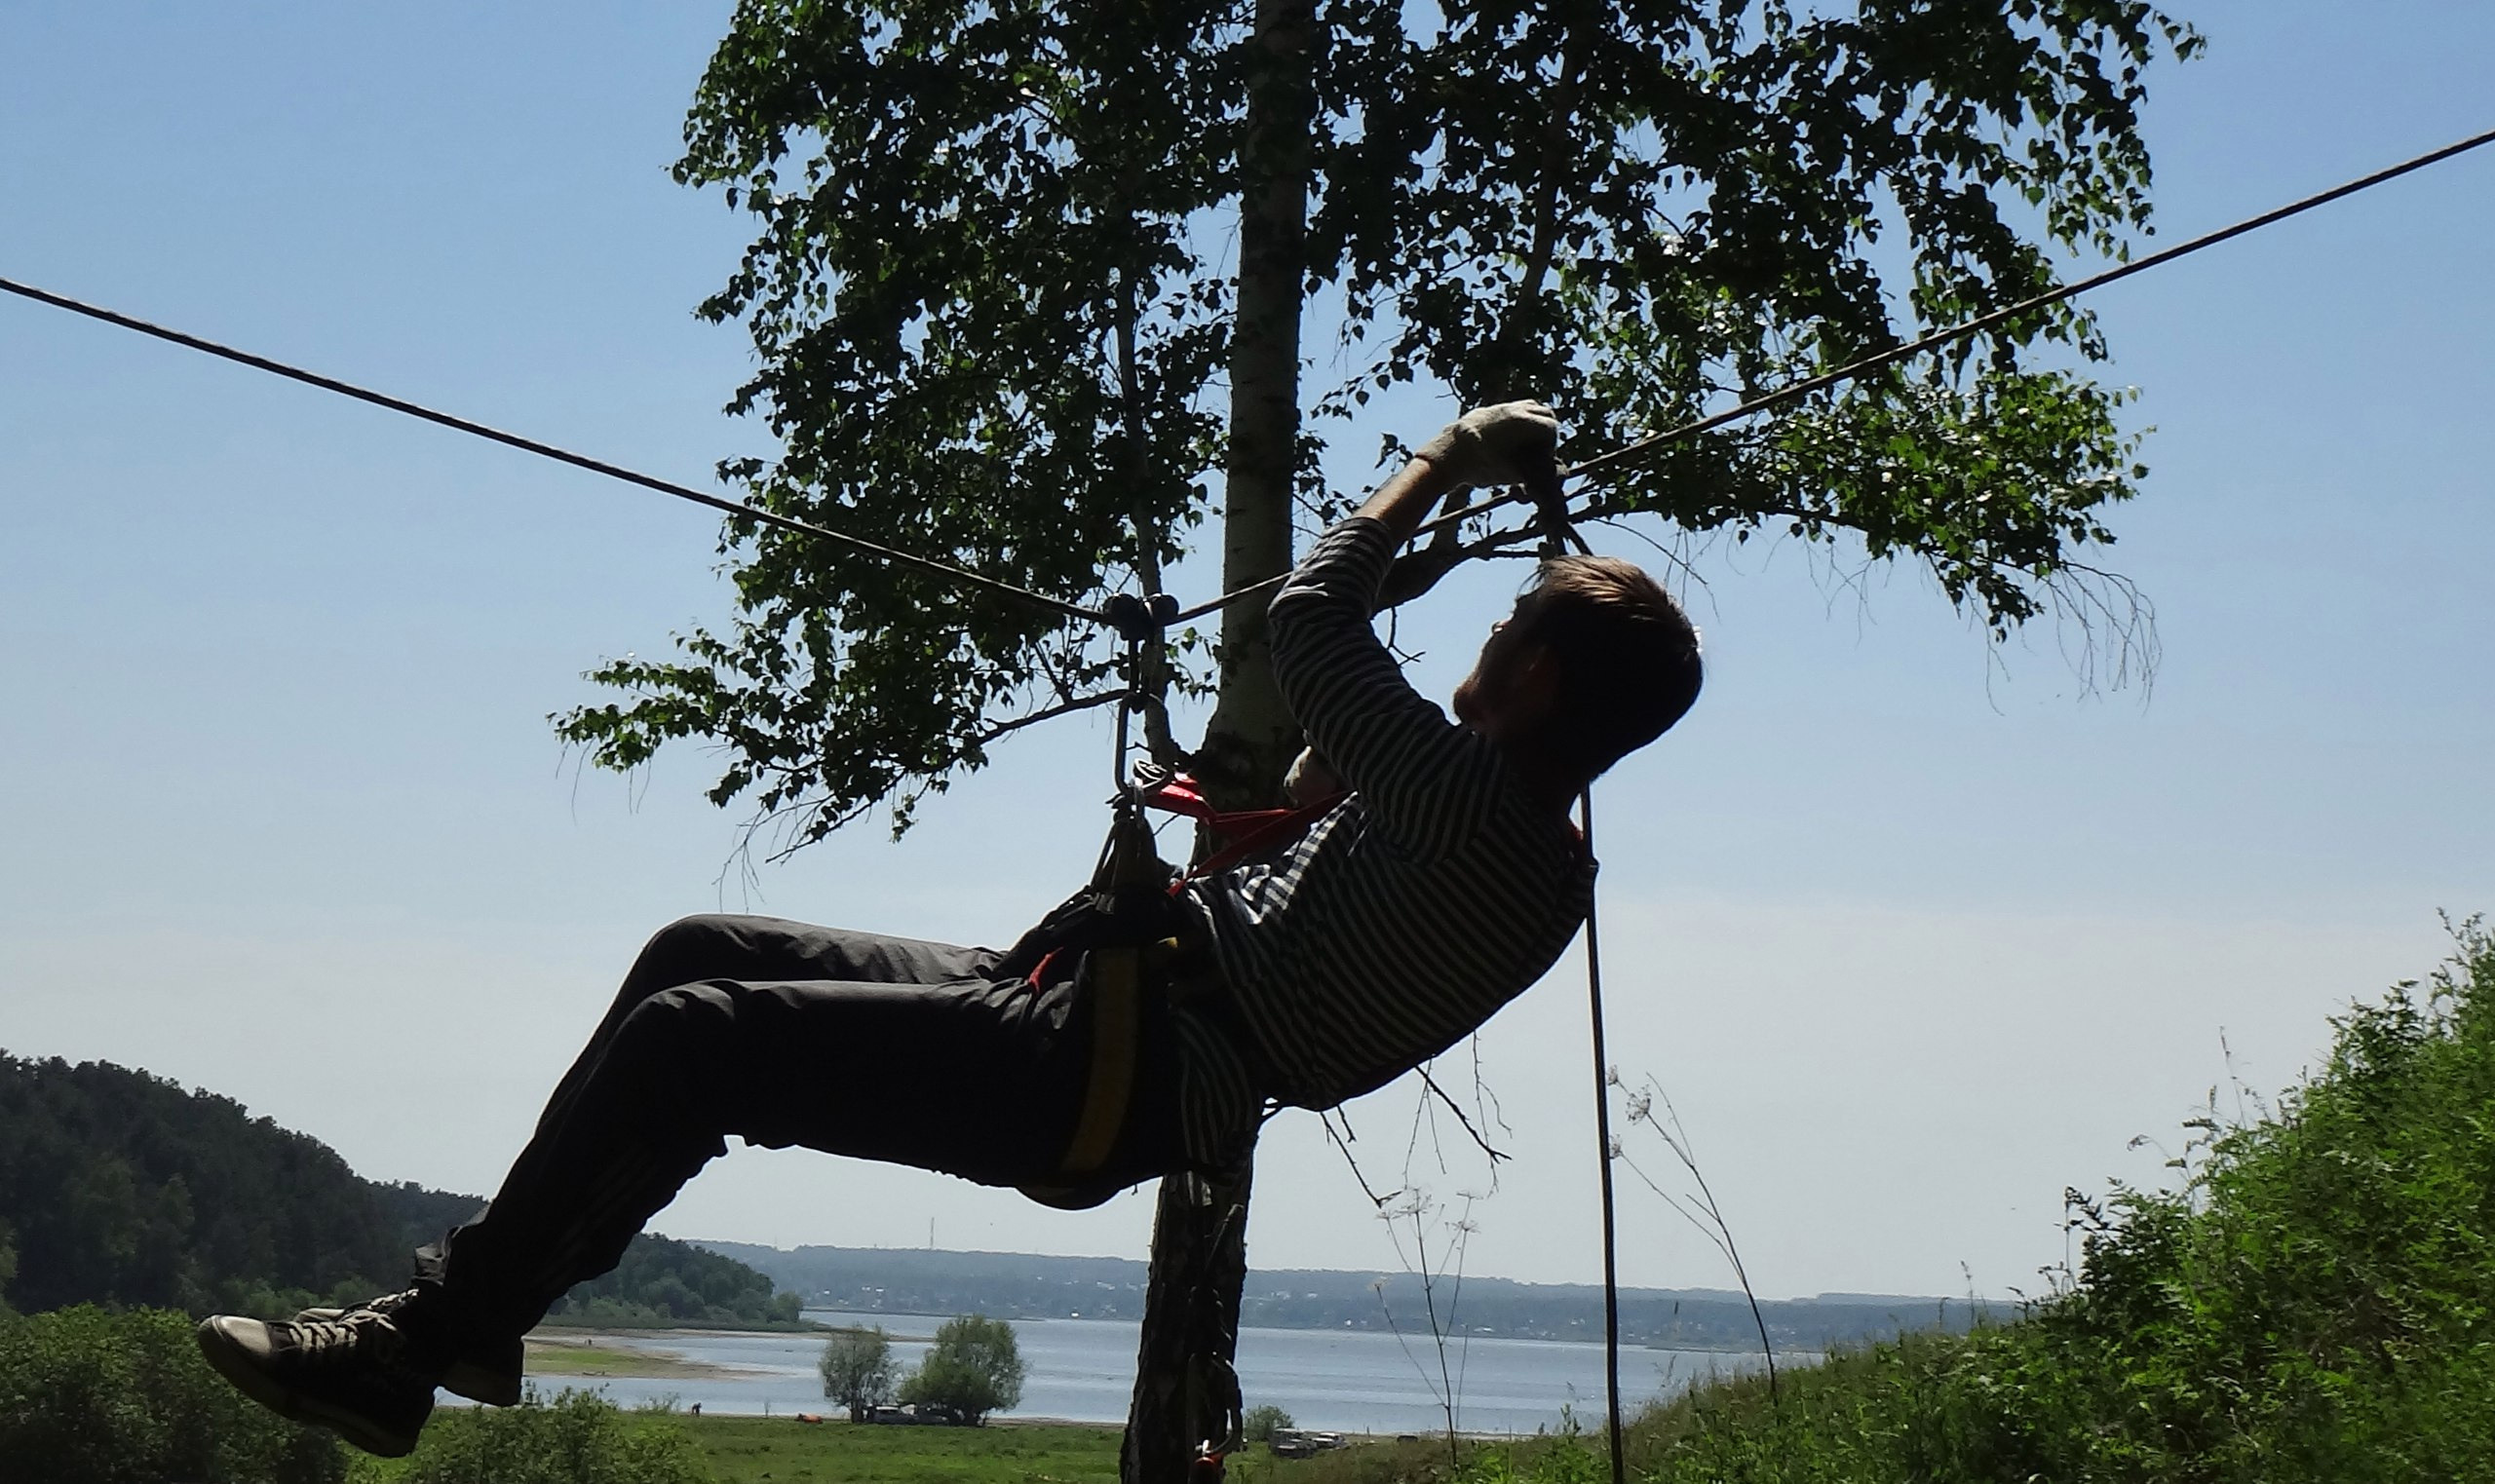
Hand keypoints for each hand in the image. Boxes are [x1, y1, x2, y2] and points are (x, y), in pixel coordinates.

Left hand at [1414, 401, 1559, 490]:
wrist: (1445, 455)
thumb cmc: (1480, 466)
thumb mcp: (1510, 474)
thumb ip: (1530, 472)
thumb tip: (1542, 476)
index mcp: (1523, 422)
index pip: (1551, 427)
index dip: (1550, 444)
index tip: (1542, 457)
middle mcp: (1513, 409)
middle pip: (1544, 411)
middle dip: (1545, 429)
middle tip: (1538, 448)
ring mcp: (1498, 407)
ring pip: (1528, 405)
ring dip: (1533, 419)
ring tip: (1526, 440)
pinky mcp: (1485, 410)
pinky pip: (1510, 408)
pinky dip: (1516, 419)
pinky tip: (1507, 437)